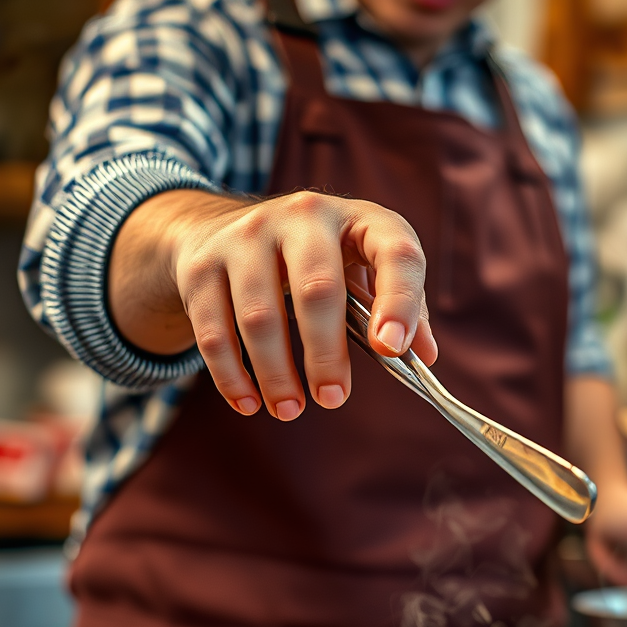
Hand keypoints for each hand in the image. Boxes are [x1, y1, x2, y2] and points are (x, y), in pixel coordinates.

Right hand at [108, 189, 436, 419]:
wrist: (222, 226)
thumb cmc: (318, 260)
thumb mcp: (364, 268)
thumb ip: (402, 308)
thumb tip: (424, 356)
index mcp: (359, 219)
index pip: (394, 253)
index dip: (399, 301)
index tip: (393, 350)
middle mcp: (303, 216)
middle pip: (316, 290)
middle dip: (326, 354)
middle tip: (334, 399)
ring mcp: (246, 236)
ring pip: (259, 316)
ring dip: (276, 373)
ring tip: (290, 410)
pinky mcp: (202, 264)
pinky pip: (214, 328)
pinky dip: (232, 374)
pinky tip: (249, 403)